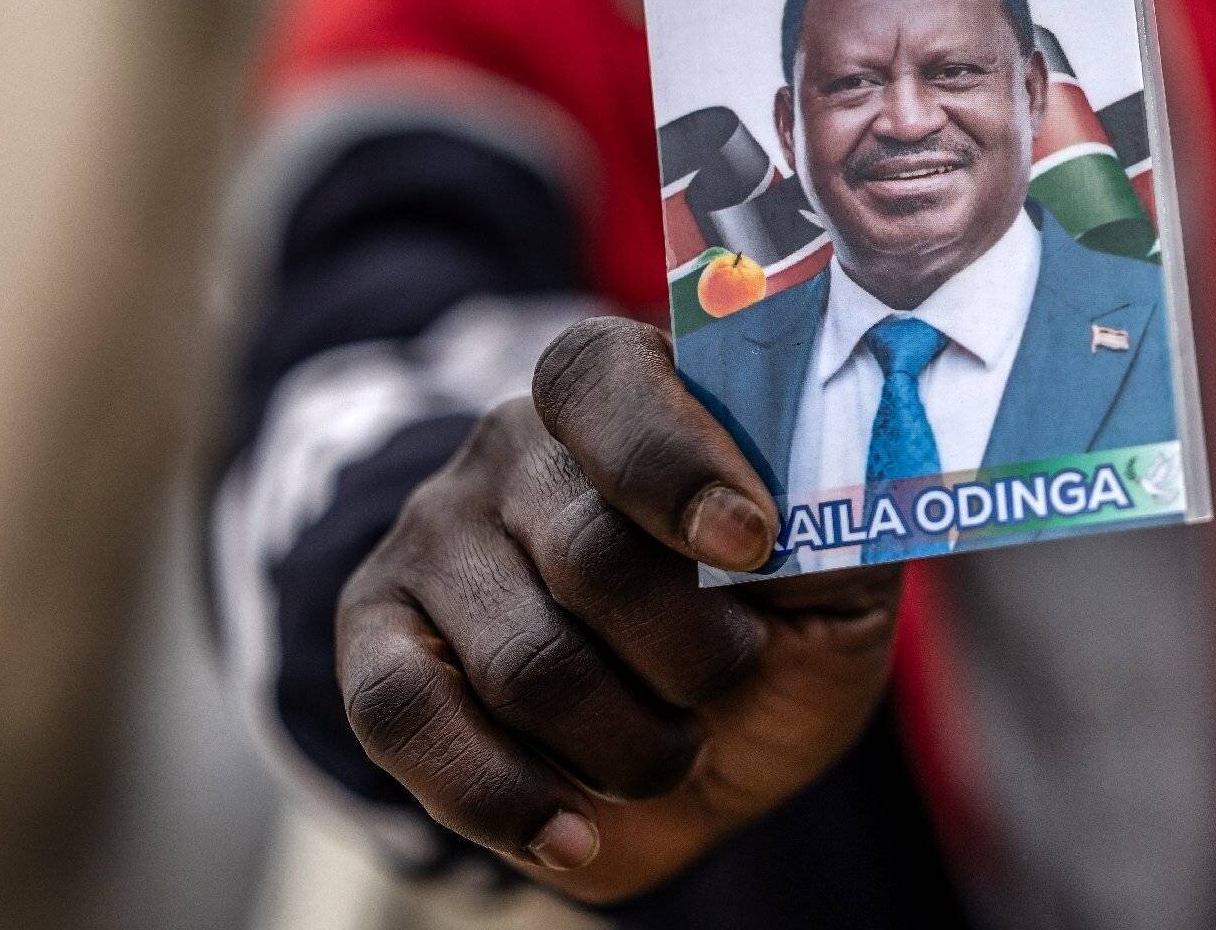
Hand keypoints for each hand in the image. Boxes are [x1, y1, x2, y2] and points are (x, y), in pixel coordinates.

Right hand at [335, 317, 901, 903]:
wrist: (708, 741)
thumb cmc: (779, 627)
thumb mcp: (839, 568)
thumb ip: (831, 516)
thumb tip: (799, 499)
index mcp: (629, 390)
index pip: (607, 382)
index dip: (675, 464)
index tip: (752, 542)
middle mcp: (515, 447)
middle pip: (590, 554)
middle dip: (693, 655)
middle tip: (730, 676)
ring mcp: (435, 538)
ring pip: (525, 662)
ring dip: (631, 745)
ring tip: (673, 745)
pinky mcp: (376, 638)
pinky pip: (405, 718)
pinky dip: (503, 796)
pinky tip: (574, 831)